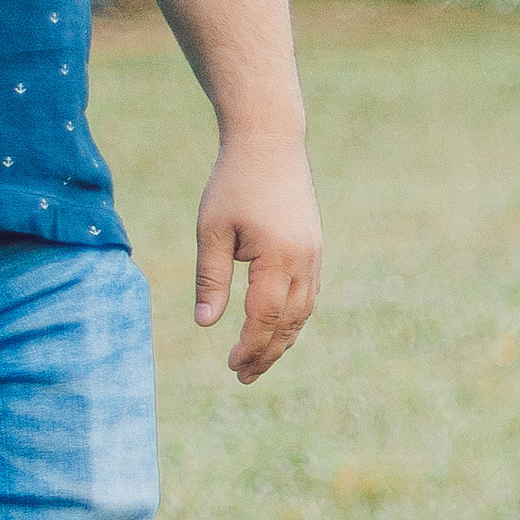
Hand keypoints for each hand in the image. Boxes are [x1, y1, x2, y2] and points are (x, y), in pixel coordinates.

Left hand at [196, 129, 321, 381]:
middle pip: (289, 323)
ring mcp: (313, 255)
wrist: (271, 142)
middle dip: (267, 353)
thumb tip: (206, 323)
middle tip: (243, 377)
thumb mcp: (211, 229)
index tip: (231, 366)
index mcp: (277, 257)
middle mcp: (303, 261)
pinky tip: (275, 327)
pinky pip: (307, 295)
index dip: (250, 346)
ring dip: (282, 340)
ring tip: (258, 360)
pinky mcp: (314, 248)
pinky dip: (292, 318)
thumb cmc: (234, 183)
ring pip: (303, 312)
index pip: (265, 317)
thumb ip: (211, 278)